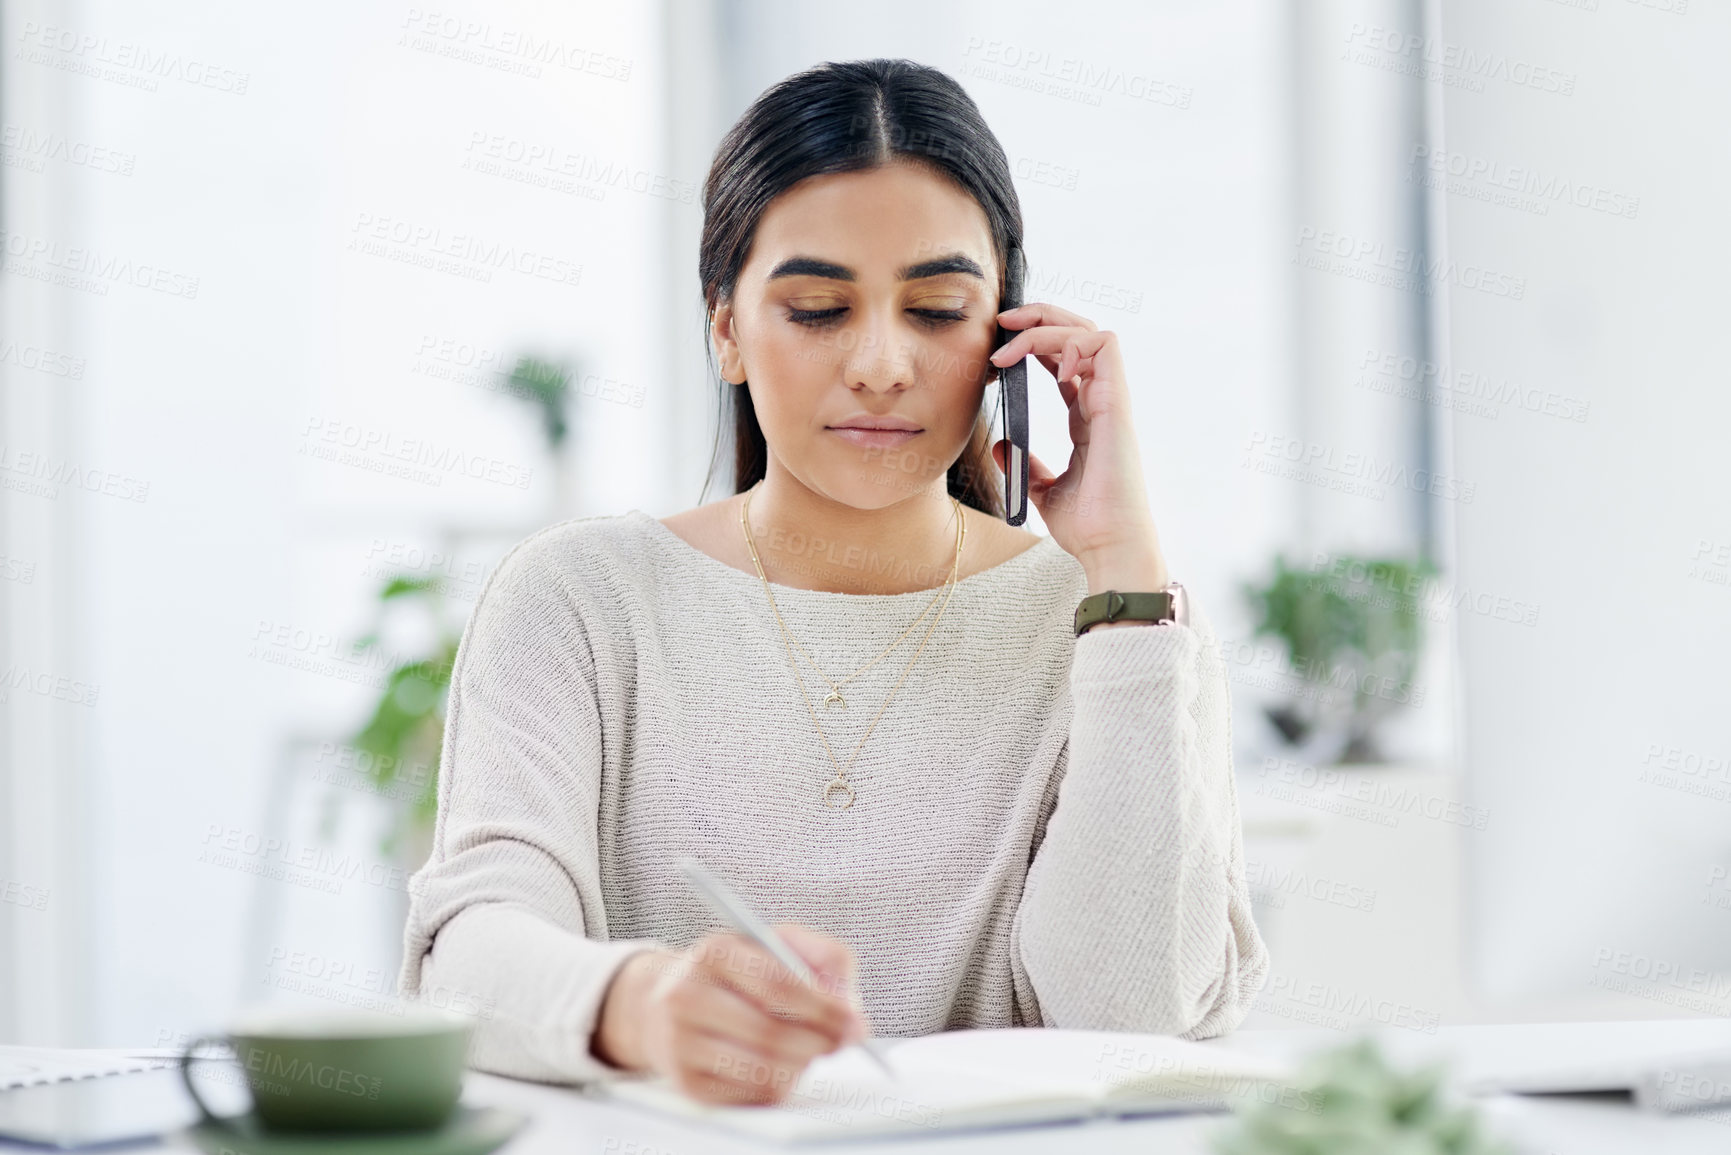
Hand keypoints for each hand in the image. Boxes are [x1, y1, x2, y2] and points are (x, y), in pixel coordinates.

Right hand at [591, 925, 870, 1105]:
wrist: (666, 1001)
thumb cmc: (736, 972)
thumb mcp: (777, 944)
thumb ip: (824, 959)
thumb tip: (848, 1006)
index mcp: (714, 952)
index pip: (777, 985)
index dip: (823, 1007)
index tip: (853, 1020)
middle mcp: (687, 995)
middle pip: (769, 1033)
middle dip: (819, 1042)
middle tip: (844, 1041)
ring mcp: (681, 1043)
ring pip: (762, 1070)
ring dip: (801, 1065)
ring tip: (811, 1050)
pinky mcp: (687, 1083)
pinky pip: (750, 1095)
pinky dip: (779, 1084)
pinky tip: (781, 1065)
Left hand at [990, 303, 1169, 591]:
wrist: (1109, 548)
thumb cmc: (1087, 526)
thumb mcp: (1042, 491)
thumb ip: (1024, 465)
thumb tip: (1000, 445)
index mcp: (1087, 418)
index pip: (1066, 362)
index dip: (1036, 344)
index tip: (999, 349)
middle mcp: (1101, 403)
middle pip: (1080, 336)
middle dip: (1042, 317)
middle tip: (1003, 321)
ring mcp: (1111, 401)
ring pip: (1090, 332)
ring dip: (1048, 325)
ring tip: (1010, 340)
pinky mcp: (1116, 405)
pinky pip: (1105, 346)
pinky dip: (1073, 340)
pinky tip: (1046, 359)